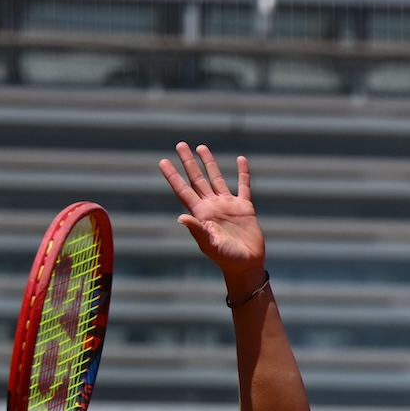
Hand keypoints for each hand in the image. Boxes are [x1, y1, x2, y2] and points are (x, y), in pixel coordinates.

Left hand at [159, 143, 264, 284]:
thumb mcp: (209, 244)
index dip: (173, 176)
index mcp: (201, 213)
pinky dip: (243, 173)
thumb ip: (196, 229)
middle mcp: (212, 206)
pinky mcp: (244, 207)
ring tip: (201, 147)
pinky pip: (243, 186)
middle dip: (188, 162)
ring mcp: (228, 205)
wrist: (247, 265)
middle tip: (180, 145)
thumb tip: (181, 217)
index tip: (163, 161)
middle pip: (197, 179)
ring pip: (216, 178)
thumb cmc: (226, 258)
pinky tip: (241, 160)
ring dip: (209, 163)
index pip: (183, 190)